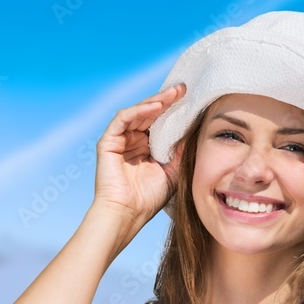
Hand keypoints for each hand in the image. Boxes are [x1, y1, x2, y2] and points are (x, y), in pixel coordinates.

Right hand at [90, 83, 185, 230]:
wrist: (128, 214)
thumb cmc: (149, 198)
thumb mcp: (173, 170)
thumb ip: (181, 149)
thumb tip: (195, 127)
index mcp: (146, 148)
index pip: (160, 122)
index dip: (174, 110)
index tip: (192, 99)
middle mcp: (132, 142)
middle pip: (149, 114)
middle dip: (167, 100)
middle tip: (183, 89)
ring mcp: (120, 141)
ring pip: (137, 113)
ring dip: (155, 102)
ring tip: (173, 95)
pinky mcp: (108, 142)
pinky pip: (123, 119)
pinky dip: (138, 111)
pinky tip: (155, 107)